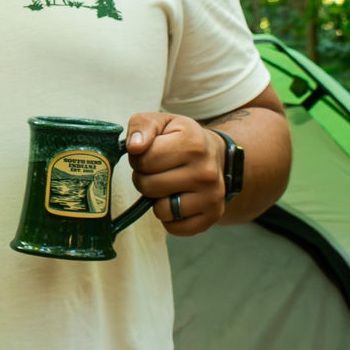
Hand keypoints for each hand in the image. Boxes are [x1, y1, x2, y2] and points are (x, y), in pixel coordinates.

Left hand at [125, 112, 223, 235]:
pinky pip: (175, 228)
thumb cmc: (182, 137)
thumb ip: (142, 126)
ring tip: (167, 184)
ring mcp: (212, 196)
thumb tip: (134, 147)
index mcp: (193, 143)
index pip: (143, 159)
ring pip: (160, 210)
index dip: (138, 158)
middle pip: (148, 186)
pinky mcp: (212, 216)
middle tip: (157, 171)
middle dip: (144, 178)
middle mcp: (206, 171)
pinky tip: (176, 201)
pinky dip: (169, 219)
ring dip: (156, 200)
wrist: (215, 154)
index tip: (149, 153)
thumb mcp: (161, 122)